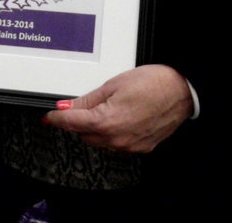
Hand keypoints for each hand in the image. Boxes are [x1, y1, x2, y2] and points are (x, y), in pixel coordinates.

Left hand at [43, 64, 192, 152]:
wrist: (182, 90)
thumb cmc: (153, 83)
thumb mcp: (113, 85)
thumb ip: (88, 100)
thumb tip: (68, 106)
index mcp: (107, 122)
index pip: (71, 123)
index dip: (57, 118)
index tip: (49, 116)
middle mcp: (117, 139)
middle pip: (84, 134)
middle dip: (78, 121)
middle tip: (80, 106)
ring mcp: (130, 146)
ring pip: (100, 141)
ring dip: (95, 128)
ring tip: (107, 107)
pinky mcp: (141, 148)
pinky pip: (116, 144)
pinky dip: (112, 133)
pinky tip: (119, 117)